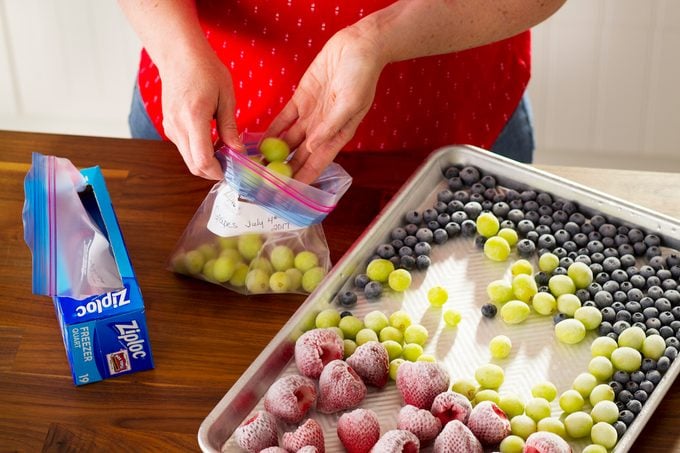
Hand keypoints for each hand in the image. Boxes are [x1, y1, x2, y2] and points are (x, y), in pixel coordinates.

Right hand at [160, 50, 242, 179]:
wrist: (178, 55)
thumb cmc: (205, 70)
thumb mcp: (226, 96)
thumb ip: (230, 127)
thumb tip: (238, 151)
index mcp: (194, 117)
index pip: (202, 159)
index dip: (217, 172)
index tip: (231, 171)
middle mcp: (177, 125)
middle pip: (193, 165)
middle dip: (212, 171)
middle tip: (230, 165)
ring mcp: (170, 126)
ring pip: (187, 158)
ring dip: (205, 161)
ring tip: (223, 150)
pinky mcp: (169, 125)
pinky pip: (183, 147)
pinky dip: (197, 151)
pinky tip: (211, 141)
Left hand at [265, 26, 385, 183]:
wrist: (358, 46)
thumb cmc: (363, 75)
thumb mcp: (350, 103)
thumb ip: (331, 126)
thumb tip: (313, 146)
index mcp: (339, 134)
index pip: (317, 162)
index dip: (303, 178)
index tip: (288, 192)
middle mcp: (323, 129)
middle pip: (300, 156)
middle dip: (285, 171)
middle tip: (266, 184)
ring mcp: (311, 115)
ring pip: (289, 141)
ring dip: (274, 154)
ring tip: (258, 166)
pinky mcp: (301, 100)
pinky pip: (283, 120)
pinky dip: (272, 131)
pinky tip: (260, 142)